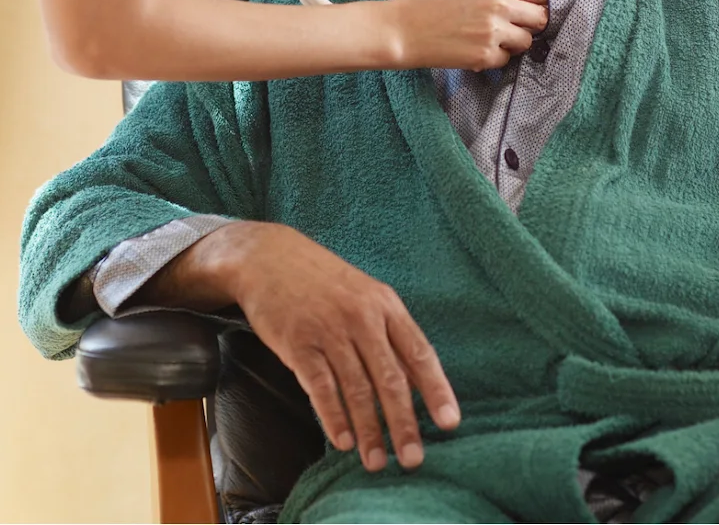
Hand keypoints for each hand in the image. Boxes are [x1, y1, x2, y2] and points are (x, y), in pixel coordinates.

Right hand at [182, 221, 459, 471]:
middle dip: (403, 423)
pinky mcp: (298, 342)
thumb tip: (416, 382)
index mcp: (386, 305)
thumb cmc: (323, 282)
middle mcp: (362, 317)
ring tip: (376, 462)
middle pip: (390, 378)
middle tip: (413, 460)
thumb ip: (389, 335)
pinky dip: (333, 416)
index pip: (419, 353)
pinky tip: (343, 440)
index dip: (436, 390)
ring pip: (356, 389)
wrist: (268, 257)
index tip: (449, 423)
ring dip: (369, 431)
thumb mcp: (365, 296)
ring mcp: (329, 330)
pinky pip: (320, 387)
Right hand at [384, 0, 547, 70]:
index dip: (533, 3)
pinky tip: (476, 50)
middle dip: (530, 24)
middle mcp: (500, 3)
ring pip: (527, 41)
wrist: (402, 28)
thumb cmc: (429, 3)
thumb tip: (524, 2)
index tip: (526, 10)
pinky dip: (495, 57)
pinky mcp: (486, 55)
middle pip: (540, 18)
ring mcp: (494, 31)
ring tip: (492, 39)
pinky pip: (506, 59)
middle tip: (513, 27)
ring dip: (514, 42)